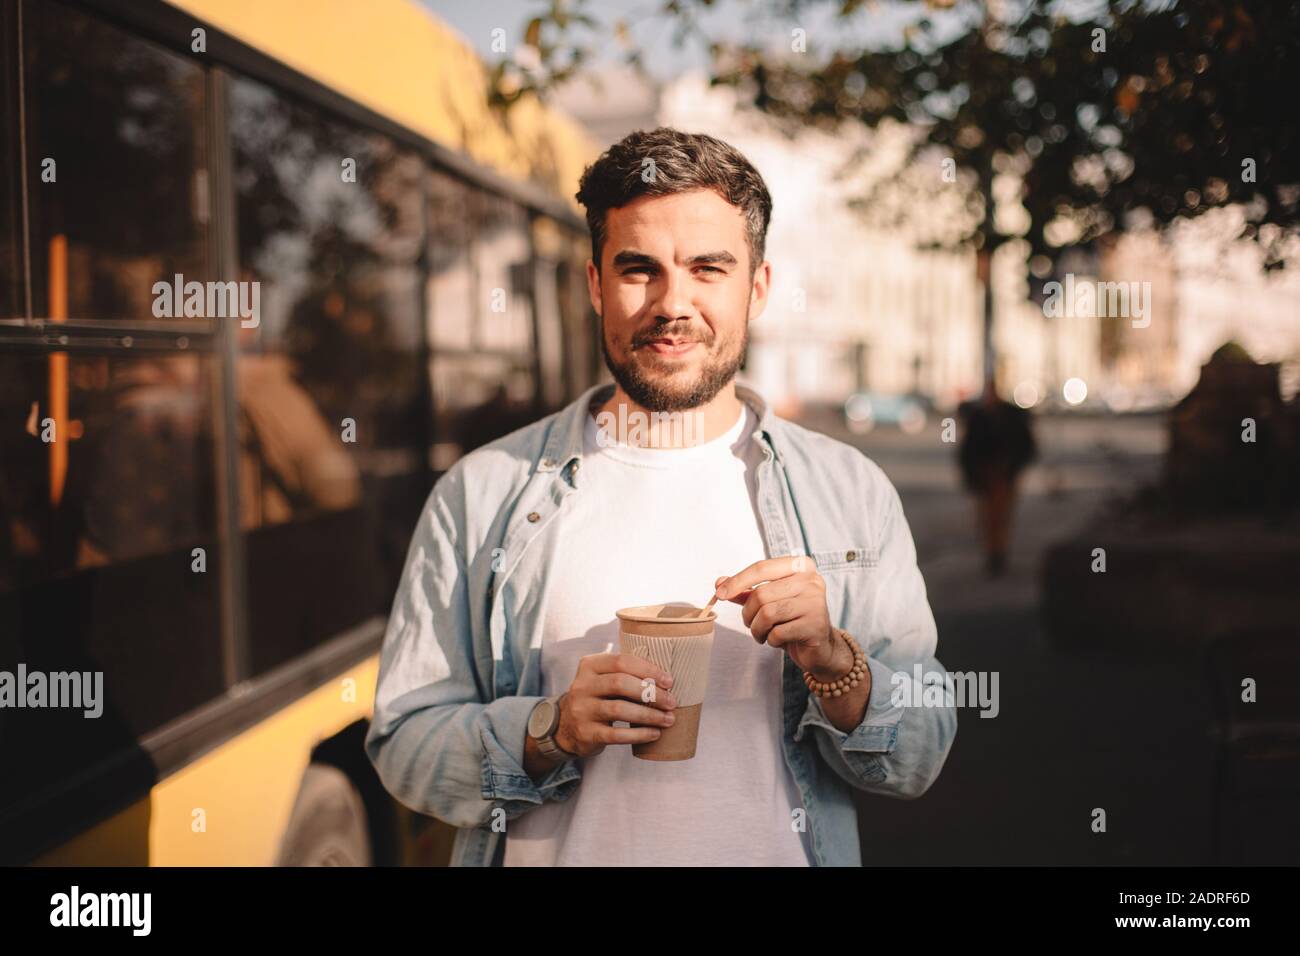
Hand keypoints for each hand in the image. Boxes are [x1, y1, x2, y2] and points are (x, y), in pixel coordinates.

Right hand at [552, 652, 678, 757]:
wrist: (567, 727)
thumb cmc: (598, 698)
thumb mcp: (603, 679)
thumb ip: (626, 673)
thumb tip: (666, 679)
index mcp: (589, 666)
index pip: (621, 661)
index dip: (647, 669)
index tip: (668, 681)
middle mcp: (582, 686)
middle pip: (620, 683)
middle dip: (650, 693)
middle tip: (671, 702)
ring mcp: (582, 710)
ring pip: (619, 709)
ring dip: (649, 715)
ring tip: (668, 719)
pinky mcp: (586, 733)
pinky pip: (616, 734)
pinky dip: (639, 734)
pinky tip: (654, 734)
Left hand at [714, 557, 843, 679]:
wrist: (820, 646)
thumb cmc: (791, 619)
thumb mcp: (769, 601)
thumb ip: (746, 590)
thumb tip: (719, 583)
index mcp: (800, 565)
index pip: (761, 568)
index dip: (737, 581)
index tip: (719, 594)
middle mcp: (811, 580)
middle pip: (761, 594)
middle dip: (748, 613)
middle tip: (750, 624)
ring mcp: (815, 602)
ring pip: (767, 614)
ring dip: (757, 629)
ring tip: (762, 634)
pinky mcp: (816, 625)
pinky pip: (778, 632)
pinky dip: (770, 640)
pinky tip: (778, 640)